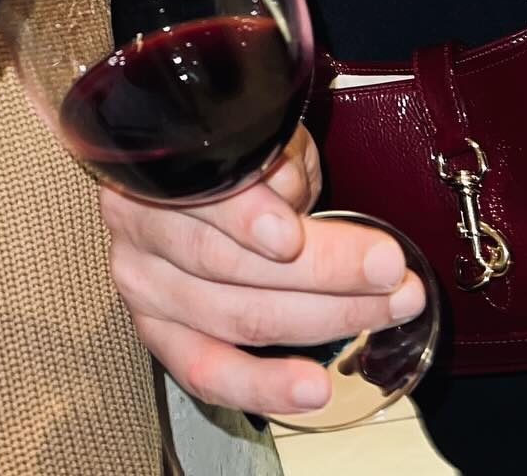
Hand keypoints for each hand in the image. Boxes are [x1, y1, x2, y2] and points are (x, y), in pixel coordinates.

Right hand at [100, 125, 424, 416]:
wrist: (190, 184)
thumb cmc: (231, 159)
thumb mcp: (259, 137)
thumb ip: (274, 162)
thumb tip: (291, 198)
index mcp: (161, 166)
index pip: (205, 195)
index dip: (249, 217)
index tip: (298, 234)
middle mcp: (140, 225)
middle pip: (227, 263)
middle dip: (322, 271)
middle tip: (386, 271)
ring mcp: (147, 286)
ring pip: (234, 317)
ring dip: (321, 319)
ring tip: (382, 311)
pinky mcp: (161, 335)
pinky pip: (210, 373)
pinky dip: (264, 385)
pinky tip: (311, 389)